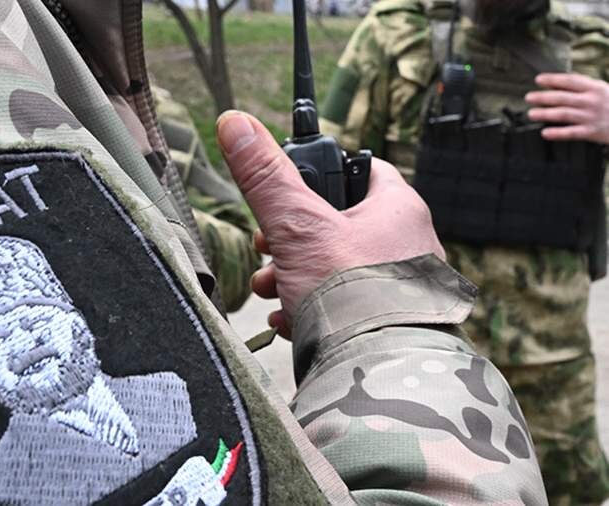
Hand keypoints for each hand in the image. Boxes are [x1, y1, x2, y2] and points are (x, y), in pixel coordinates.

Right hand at [216, 111, 444, 335]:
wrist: (378, 373)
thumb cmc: (351, 293)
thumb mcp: (297, 227)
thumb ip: (265, 177)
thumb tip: (234, 122)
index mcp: (397, 210)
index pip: (360, 169)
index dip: (320, 174)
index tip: (288, 191)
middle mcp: (407, 245)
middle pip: (338, 223)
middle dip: (290, 239)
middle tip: (266, 248)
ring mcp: (400, 287)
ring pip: (336, 267)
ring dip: (294, 275)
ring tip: (270, 290)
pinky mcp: (388, 323)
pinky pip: (345, 305)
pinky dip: (311, 309)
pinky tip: (289, 322)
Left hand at [526, 73, 608, 144]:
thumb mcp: (603, 90)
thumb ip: (585, 86)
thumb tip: (562, 81)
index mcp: (595, 88)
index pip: (571, 81)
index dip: (553, 79)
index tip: (538, 80)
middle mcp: (592, 101)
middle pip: (563, 98)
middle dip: (544, 97)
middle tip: (528, 97)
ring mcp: (591, 117)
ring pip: (564, 114)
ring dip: (546, 113)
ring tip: (531, 113)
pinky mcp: (592, 132)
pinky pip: (572, 133)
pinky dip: (558, 133)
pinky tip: (545, 133)